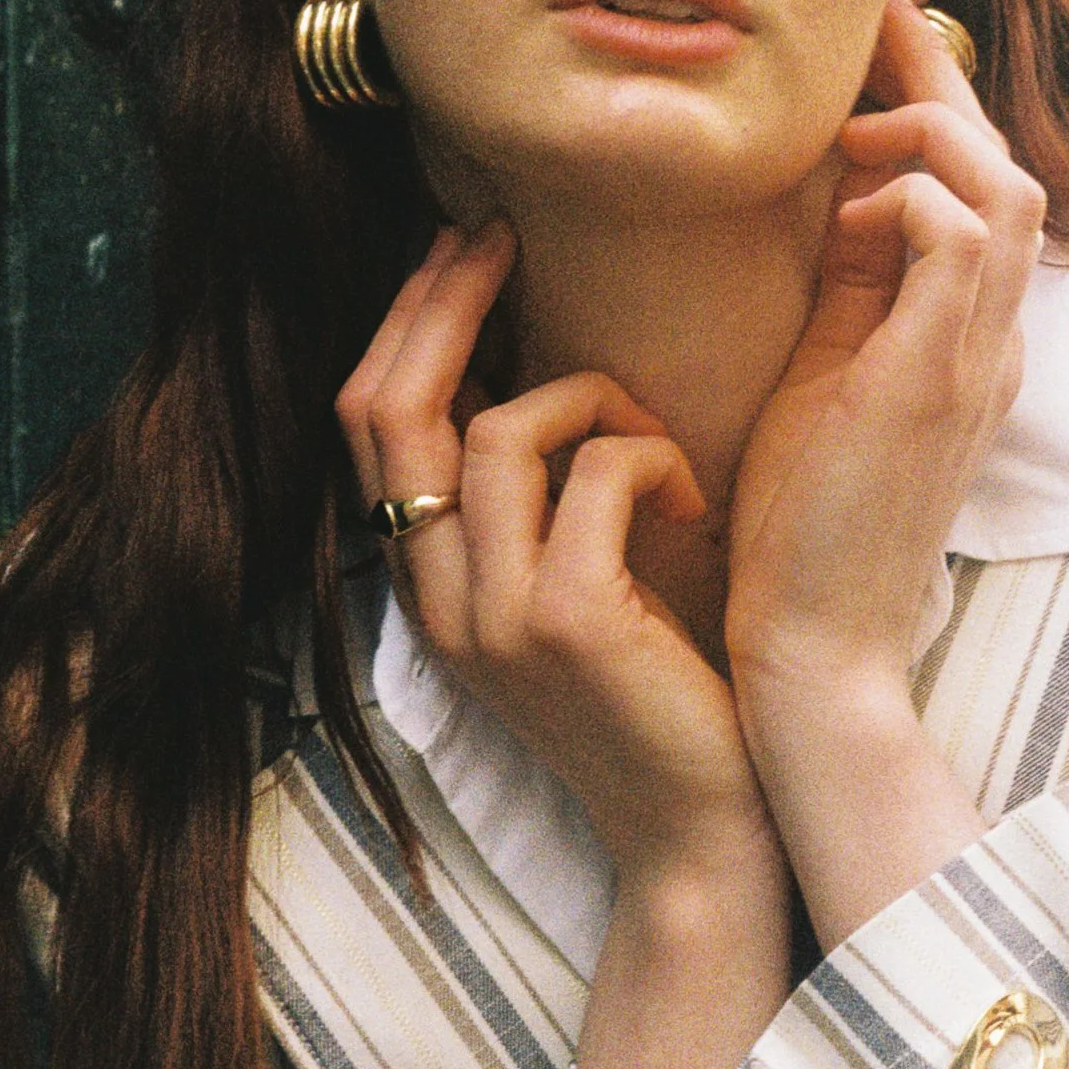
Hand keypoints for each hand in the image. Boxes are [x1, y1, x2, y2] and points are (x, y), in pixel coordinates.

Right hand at [337, 223, 774, 888]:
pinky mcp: (567, 622)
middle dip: (443, 299)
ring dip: (594, 400)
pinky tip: (694, 506)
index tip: (461, 247)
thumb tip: (536, 373)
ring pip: (499, 429)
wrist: (701, 837)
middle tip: (498, 231)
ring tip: (658, 451)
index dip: (406, 320)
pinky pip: (594, 474)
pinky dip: (652, 459)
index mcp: (428, 588)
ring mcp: (492, 616)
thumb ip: (533, 508)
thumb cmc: (660, 704)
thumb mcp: (569, 596)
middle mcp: (437, 601)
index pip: (367, 422)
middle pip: (391, 408)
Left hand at [723, 0, 1045, 744]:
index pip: (979, 195)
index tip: (866, 49)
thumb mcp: (830, 379)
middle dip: (938, 84)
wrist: (817, 649)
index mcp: (970, 344)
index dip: (933, 110)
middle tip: (869, 19)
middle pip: (1006, 169)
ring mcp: (976, 362)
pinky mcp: (935, 379)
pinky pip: (961, 235)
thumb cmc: (804, 530)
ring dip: (928, 131)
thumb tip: (844, 195)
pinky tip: (850, 207)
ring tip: (849, 121)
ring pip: (1004, 189)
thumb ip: (854, 290)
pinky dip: (911, 194)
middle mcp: (992, 346)